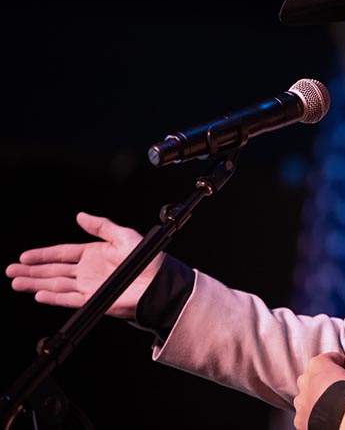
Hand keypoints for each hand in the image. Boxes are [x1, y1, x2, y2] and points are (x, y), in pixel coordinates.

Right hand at [5, 212, 163, 318]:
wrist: (158, 283)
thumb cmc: (148, 260)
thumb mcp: (123, 236)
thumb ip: (101, 226)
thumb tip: (80, 215)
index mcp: (94, 253)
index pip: (62, 253)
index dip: (43, 254)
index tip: (24, 255)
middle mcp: (88, 270)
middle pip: (53, 270)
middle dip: (31, 270)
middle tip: (10, 270)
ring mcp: (89, 286)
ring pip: (56, 284)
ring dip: (35, 283)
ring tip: (16, 281)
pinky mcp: (94, 300)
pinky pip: (69, 299)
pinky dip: (53, 297)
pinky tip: (38, 294)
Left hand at [293, 353, 344, 429]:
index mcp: (317, 364)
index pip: (330, 358)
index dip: (342, 364)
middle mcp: (304, 380)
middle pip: (317, 376)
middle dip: (327, 381)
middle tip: (342, 389)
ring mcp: (300, 400)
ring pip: (309, 396)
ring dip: (318, 398)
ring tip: (334, 405)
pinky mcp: (299, 418)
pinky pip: (307, 413)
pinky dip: (314, 413)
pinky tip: (327, 415)